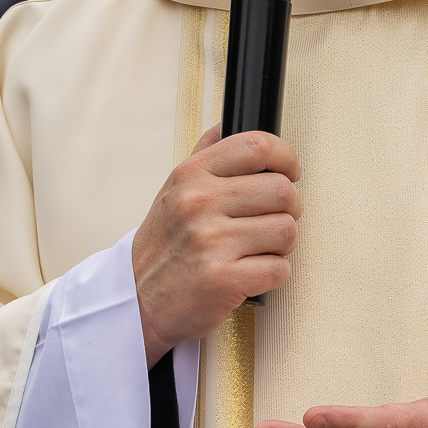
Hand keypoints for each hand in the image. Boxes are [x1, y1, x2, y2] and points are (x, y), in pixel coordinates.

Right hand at [131, 125, 301, 366]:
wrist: (136, 300)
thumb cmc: (163, 247)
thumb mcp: (172, 192)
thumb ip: (203, 157)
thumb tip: (226, 126)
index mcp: (190, 175)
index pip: (256, 146)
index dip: (286, 158)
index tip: (290, 172)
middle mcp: (199, 203)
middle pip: (282, 190)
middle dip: (289, 209)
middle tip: (271, 222)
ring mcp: (211, 242)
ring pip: (287, 230)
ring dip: (281, 245)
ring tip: (257, 250)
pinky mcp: (224, 279)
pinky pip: (280, 269)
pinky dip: (273, 275)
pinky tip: (251, 274)